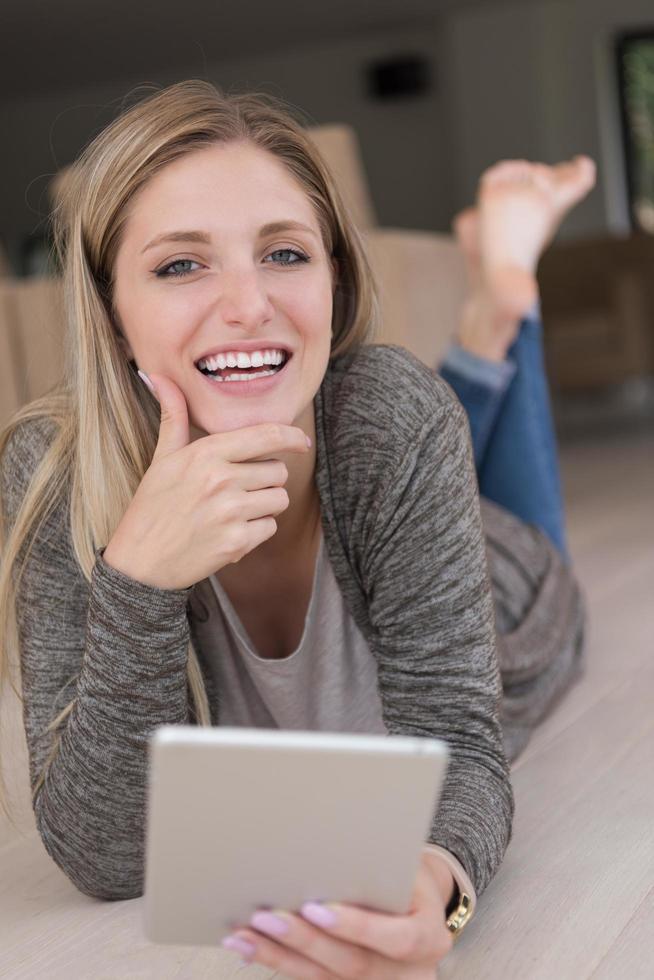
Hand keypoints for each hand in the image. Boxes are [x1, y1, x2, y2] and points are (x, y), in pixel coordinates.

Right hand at [102, 372, 309, 589]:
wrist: (140, 563)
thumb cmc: (152, 507)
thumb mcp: (161, 459)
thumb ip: (172, 416)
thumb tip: (158, 376)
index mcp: (206, 453)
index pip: (266, 435)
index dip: (292, 436)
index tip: (302, 441)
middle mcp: (221, 479)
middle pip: (278, 471)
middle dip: (264, 480)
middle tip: (235, 491)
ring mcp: (230, 512)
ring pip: (279, 499)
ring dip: (264, 506)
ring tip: (233, 512)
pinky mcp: (236, 542)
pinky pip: (270, 527)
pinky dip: (256, 532)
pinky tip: (229, 532)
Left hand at [222, 851, 454, 978]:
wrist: (419, 906)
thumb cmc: (408, 878)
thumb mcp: (408, 869)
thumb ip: (381, 872)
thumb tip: (334, 854)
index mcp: (429, 938)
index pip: (397, 939)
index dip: (357, 927)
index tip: (317, 908)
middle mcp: (406, 973)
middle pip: (353, 964)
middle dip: (306, 940)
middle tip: (268, 916)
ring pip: (324, 979)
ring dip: (279, 955)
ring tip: (246, 933)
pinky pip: (310, 979)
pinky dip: (278, 960)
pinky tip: (251, 946)